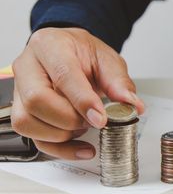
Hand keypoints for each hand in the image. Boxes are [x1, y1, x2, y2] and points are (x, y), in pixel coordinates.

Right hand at [11, 27, 144, 159]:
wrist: (70, 51)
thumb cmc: (83, 53)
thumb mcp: (107, 59)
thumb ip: (119, 82)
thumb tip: (131, 104)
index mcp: (50, 45)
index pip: (63, 75)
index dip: (83, 100)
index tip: (101, 118)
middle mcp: (28, 66)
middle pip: (37, 100)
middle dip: (69, 119)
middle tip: (94, 121)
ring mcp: (20, 90)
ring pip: (27, 122)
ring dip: (61, 134)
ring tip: (85, 126)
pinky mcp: (21, 111)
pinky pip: (32, 138)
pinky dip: (59, 148)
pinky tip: (81, 147)